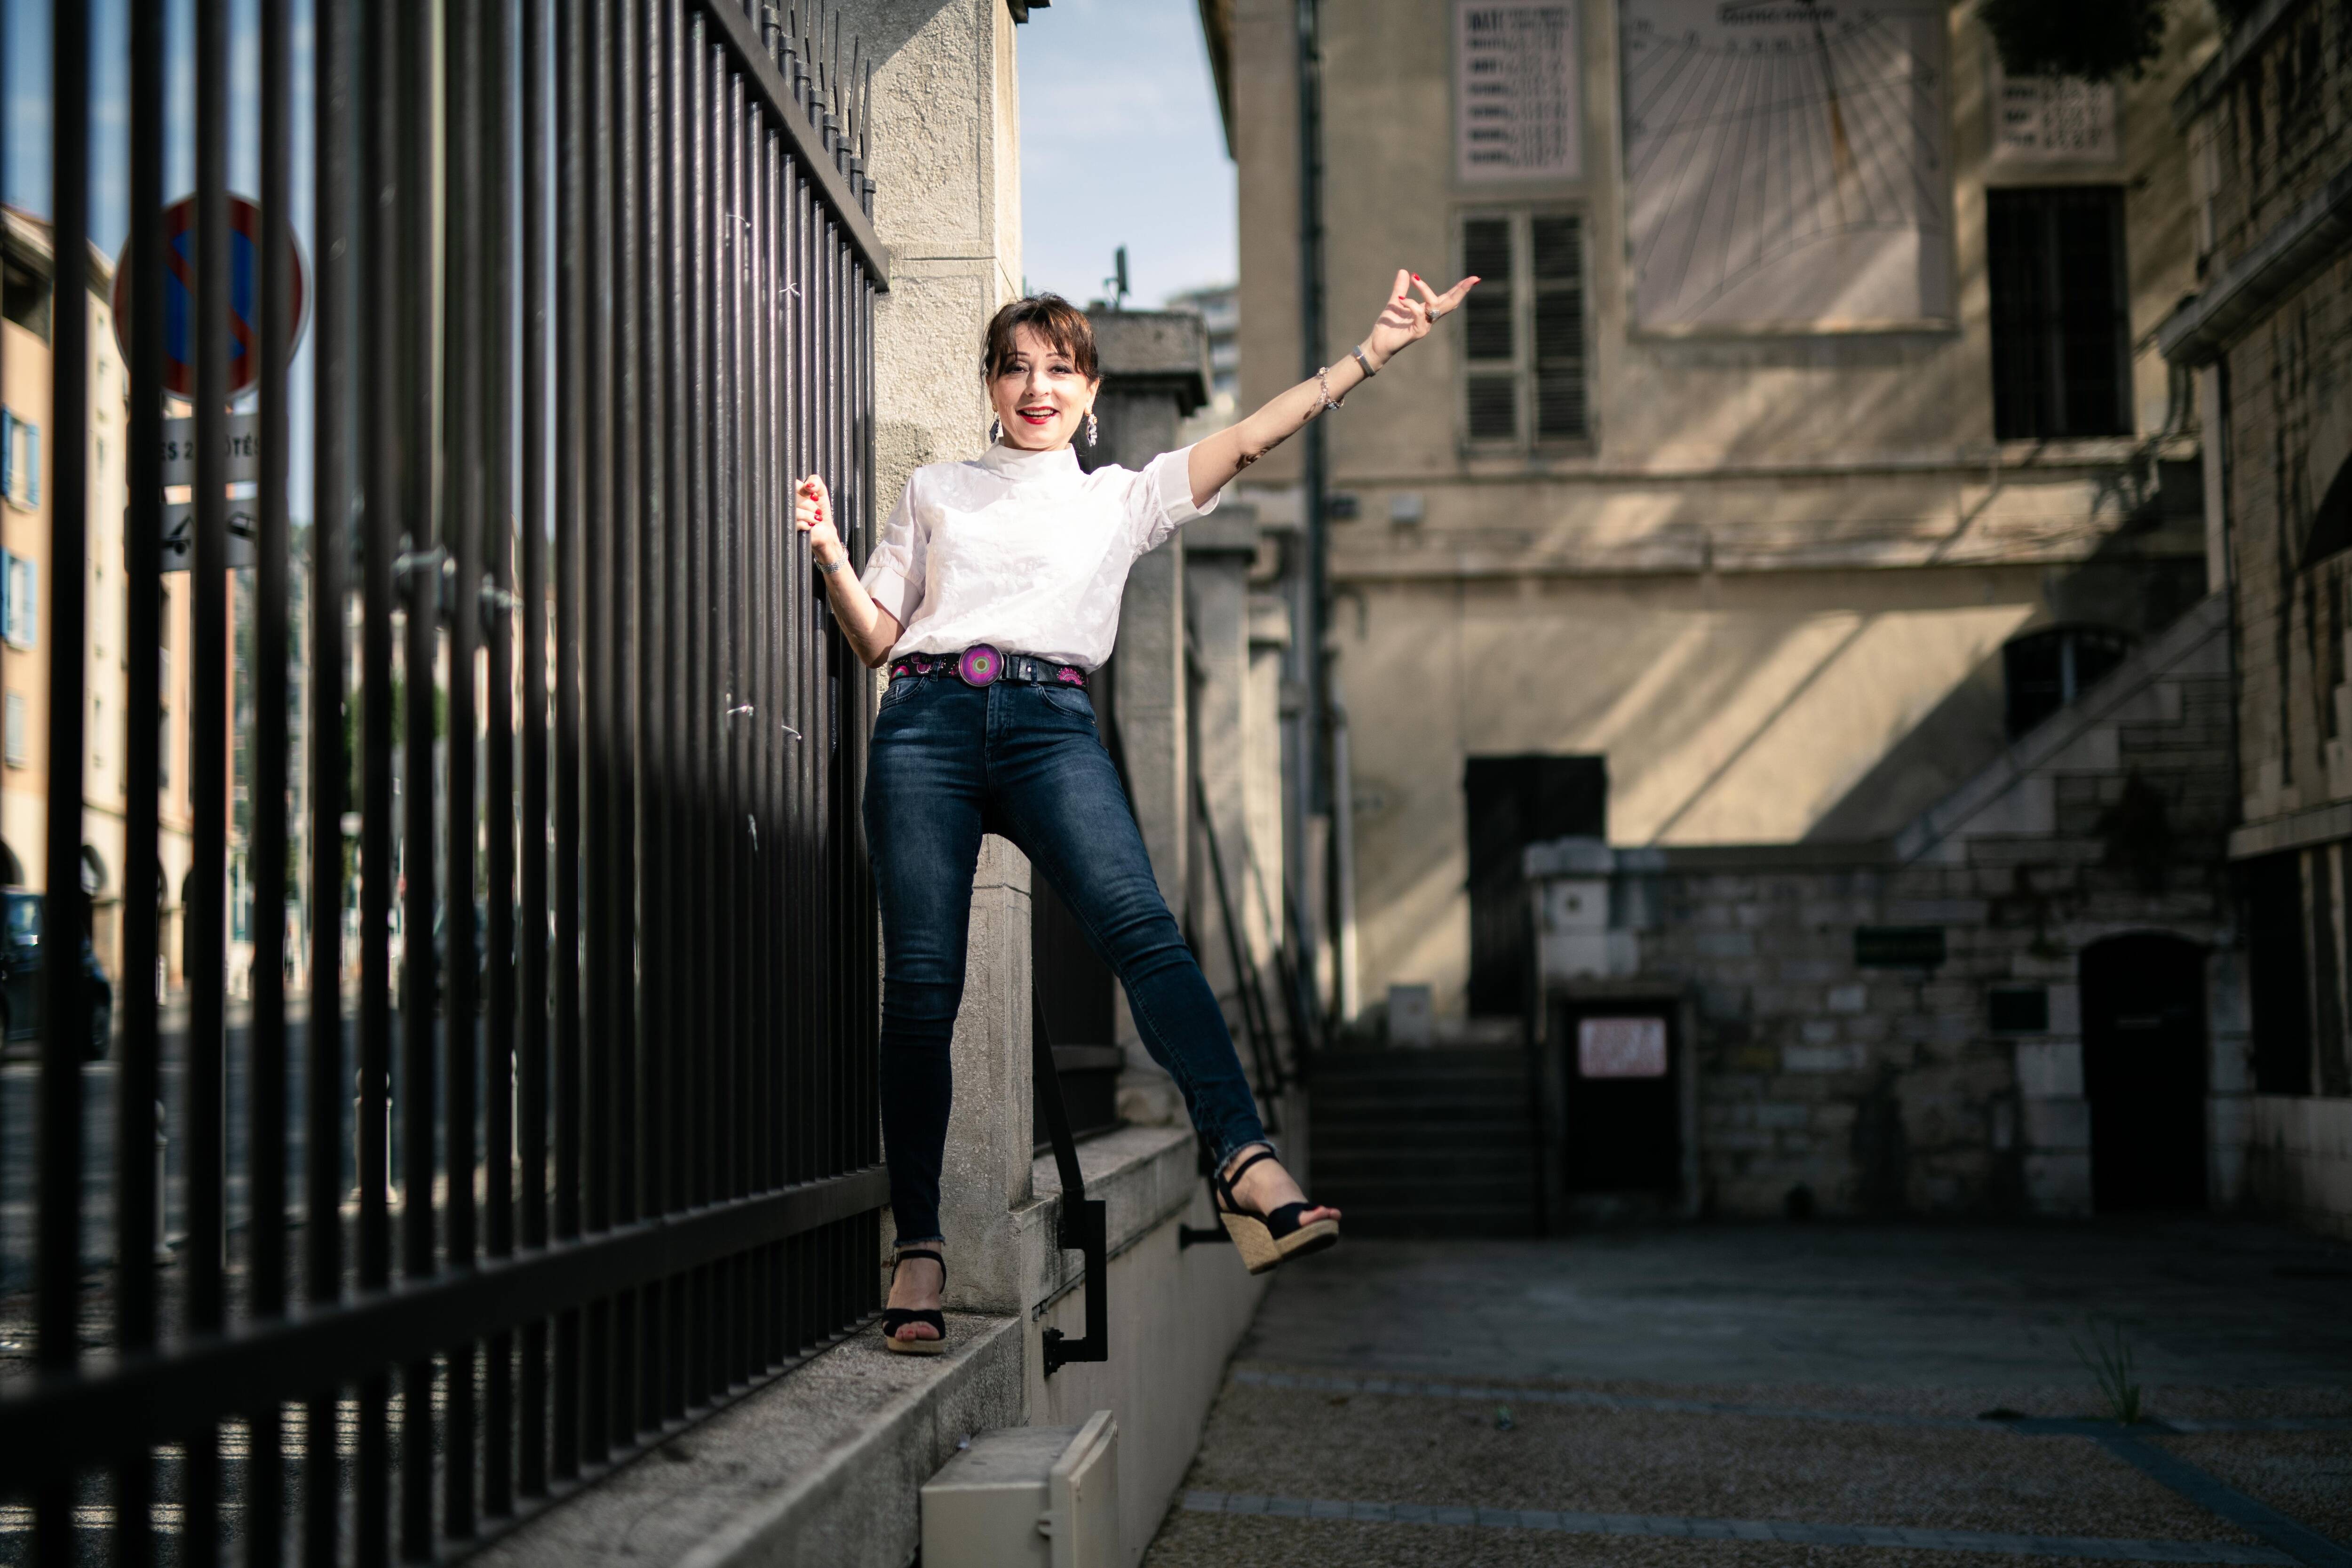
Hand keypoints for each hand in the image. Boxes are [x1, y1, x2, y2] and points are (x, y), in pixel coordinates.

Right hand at [794, 474, 844, 568]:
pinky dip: (806, 524)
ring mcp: (785, 514)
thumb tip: (808, 485)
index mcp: (792, 491)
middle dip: (809, 504)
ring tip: (816, 519)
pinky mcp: (787, 527)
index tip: (813, 496)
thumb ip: (815, 481)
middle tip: (817, 510)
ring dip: (809, 515)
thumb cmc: (821, 509)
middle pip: (791, 497)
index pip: (792, 484)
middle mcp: (786, 502)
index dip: (804, 489)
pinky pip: (795, 523)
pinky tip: (810, 526)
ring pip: (793, 511)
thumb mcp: (821, 492)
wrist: (824, 529)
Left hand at [1362, 268, 1478, 367]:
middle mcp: (1429, 319)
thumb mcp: (1396, 302)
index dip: (1460, 289)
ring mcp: (1425, 326)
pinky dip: (1411, 303)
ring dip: (1426, 289)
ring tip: (1414, 280)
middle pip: (1451, 303)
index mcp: (1427, 312)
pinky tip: (1401, 299)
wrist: (1377, 343)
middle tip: (1473, 278)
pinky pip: (1420, 313)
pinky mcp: (1417, 332)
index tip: (1474, 279)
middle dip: (1462, 290)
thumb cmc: (1388, 326)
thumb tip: (1405, 271)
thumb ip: (1401, 288)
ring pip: (1436, 305)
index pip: (1447, 298)